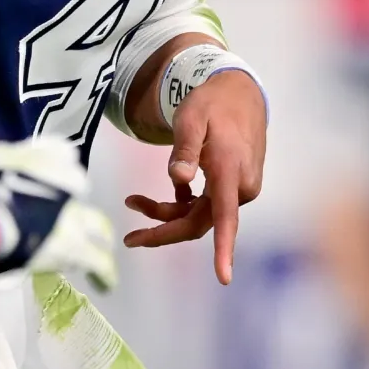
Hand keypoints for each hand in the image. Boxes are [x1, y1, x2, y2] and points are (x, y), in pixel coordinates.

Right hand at [0, 127, 117, 290]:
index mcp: (46, 157)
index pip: (62, 154)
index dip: (56, 169)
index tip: (49, 181)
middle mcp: (68, 182)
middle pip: (84, 190)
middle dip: (80, 202)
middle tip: (80, 220)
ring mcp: (75, 215)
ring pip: (99, 228)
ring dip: (96, 240)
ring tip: (94, 257)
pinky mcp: (77, 248)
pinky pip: (100, 262)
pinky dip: (104, 274)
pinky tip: (105, 284)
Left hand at [121, 70, 266, 284]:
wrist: (239, 91)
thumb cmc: (211, 102)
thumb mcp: (191, 118)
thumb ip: (185, 150)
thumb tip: (177, 180)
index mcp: (230, 172)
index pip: (226, 218)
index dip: (223, 250)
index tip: (223, 277)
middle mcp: (239, 187)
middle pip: (200, 222)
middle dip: (163, 229)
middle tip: (129, 238)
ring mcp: (239, 189)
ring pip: (200, 214)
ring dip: (168, 213)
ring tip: (133, 200)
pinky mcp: (234, 187)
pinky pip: (206, 205)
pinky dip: (182, 203)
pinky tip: (166, 192)